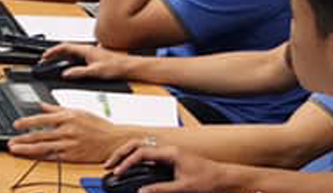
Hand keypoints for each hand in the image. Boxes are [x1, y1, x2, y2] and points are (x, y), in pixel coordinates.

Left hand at [5, 104, 131, 162]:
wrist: (114, 140)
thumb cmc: (98, 125)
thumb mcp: (78, 111)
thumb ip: (57, 108)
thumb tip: (42, 104)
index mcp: (68, 117)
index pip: (42, 119)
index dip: (27, 122)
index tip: (16, 125)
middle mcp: (67, 130)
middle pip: (40, 134)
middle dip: (22, 138)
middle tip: (10, 141)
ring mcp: (70, 144)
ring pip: (44, 147)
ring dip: (27, 149)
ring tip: (15, 149)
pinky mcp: (73, 156)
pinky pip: (54, 157)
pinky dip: (41, 157)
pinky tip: (32, 157)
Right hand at [39, 43, 135, 80]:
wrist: (129, 67)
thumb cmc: (116, 67)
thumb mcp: (95, 72)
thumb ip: (79, 73)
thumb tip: (65, 74)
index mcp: (86, 50)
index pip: (65, 47)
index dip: (53, 51)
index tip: (44, 56)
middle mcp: (87, 49)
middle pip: (66, 49)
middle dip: (54, 53)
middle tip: (45, 59)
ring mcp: (91, 53)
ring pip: (72, 53)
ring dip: (62, 57)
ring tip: (54, 63)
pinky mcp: (94, 58)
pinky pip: (77, 57)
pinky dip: (70, 61)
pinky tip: (70, 67)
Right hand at [104, 141, 242, 192]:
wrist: (224, 178)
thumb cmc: (208, 180)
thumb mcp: (183, 188)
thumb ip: (160, 190)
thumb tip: (141, 192)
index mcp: (170, 153)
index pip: (141, 153)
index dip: (127, 162)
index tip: (117, 172)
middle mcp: (168, 149)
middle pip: (137, 144)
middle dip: (120, 153)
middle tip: (109, 165)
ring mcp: (169, 152)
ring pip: (142, 147)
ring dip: (127, 154)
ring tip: (115, 164)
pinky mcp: (170, 158)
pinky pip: (148, 154)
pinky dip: (136, 158)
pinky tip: (131, 167)